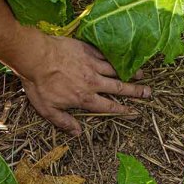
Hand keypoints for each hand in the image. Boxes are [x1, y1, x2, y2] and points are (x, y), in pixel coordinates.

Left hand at [17, 32, 151, 134]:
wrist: (34, 56)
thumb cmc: (38, 84)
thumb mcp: (47, 109)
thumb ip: (64, 122)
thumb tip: (77, 133)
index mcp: (84, 98)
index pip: (108, 106)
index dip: (123, 110)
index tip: (134, 111)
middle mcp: (93, 81)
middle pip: (119, 87)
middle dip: (135, 91)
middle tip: (149, 93)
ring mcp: (91, 64)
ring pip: (116, 70)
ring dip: (129, 73)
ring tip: (142, 75)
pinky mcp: (87, 50)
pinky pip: (106, 54)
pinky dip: (116, 57)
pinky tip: (123, 57)